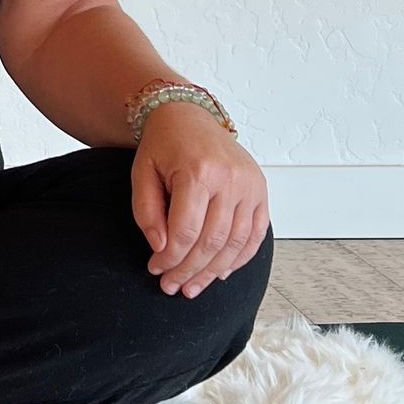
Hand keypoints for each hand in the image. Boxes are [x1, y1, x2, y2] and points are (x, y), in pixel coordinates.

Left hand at [129, 103, 270, 298]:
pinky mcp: (261, 190)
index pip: (185, 232)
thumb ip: (147, 212)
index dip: (169, 259)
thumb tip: (162, 249)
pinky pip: (256, 234)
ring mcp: (250, 185)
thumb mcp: (142, 174)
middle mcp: (230, 178)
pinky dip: (240, 258)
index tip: (155, 270)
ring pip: (235, 243)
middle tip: (172, 287)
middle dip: (189, 271)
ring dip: (213, 271)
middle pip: (212, 242)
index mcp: (199, 171)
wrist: (189, 116)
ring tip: (193, 287)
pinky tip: (220, 272)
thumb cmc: (163, 146)